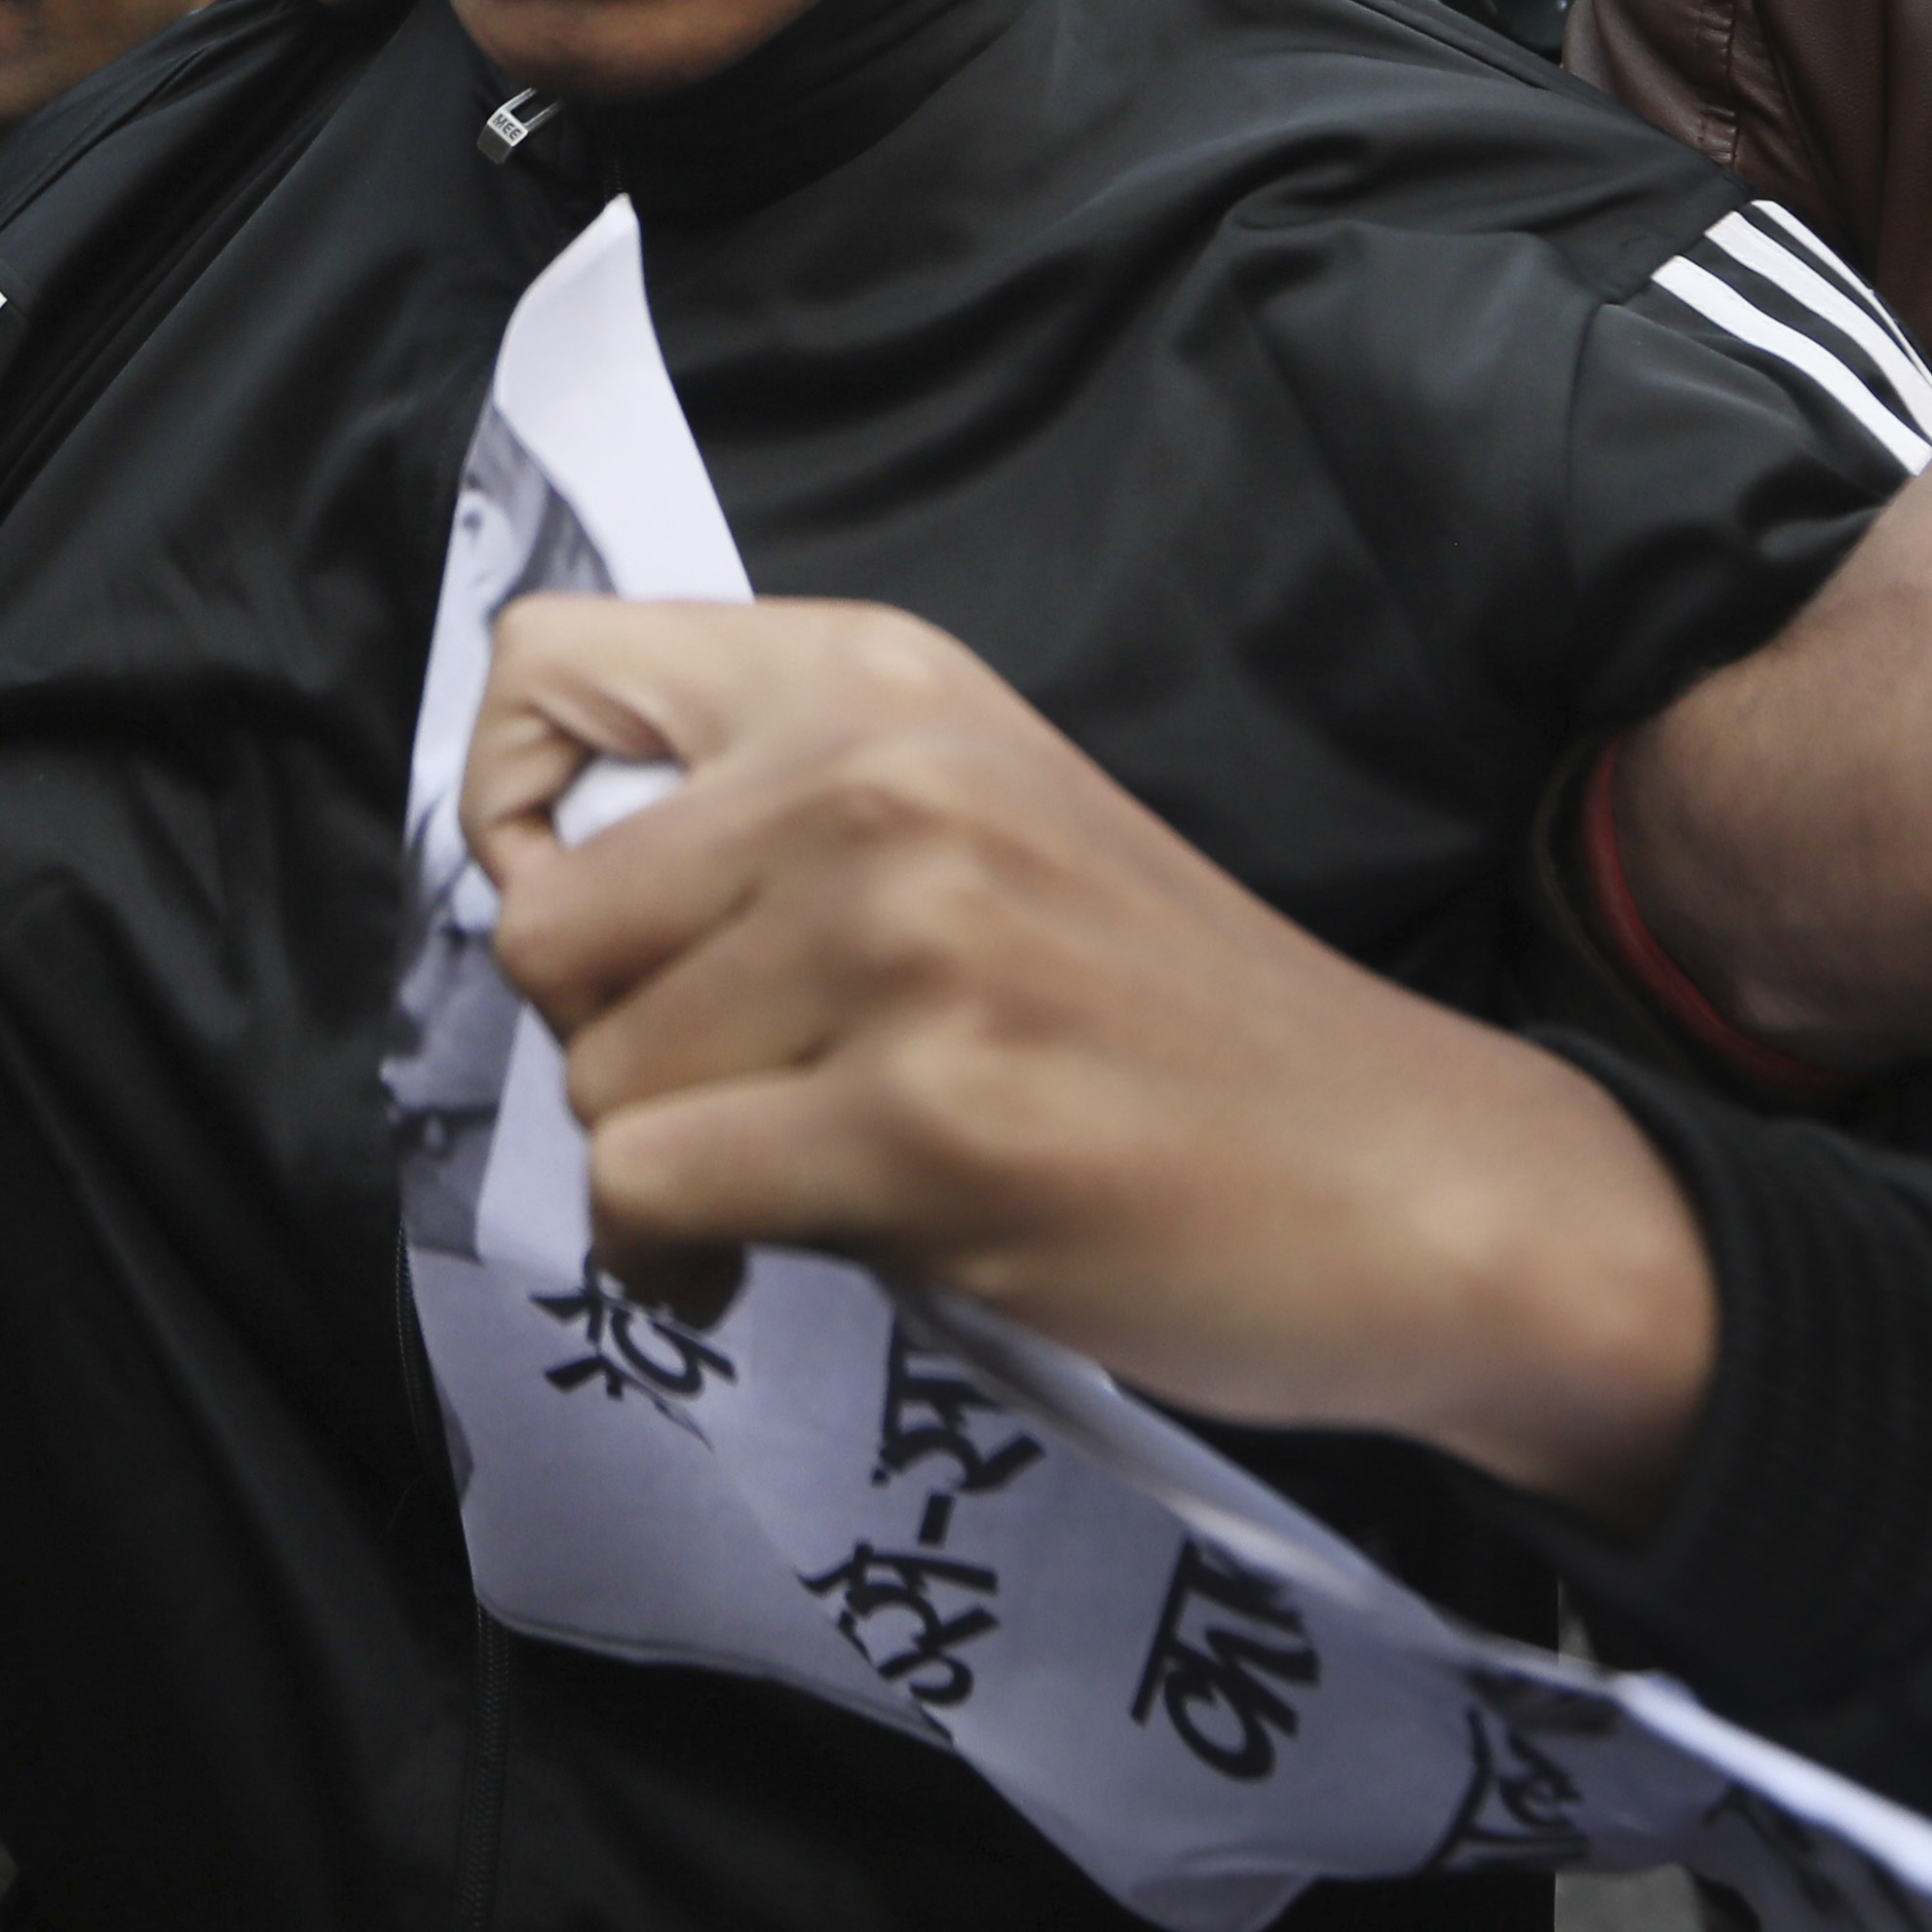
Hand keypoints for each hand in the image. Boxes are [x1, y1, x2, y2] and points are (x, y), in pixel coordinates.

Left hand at [468, 596, 1713, 1529]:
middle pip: (547, 925)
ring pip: (596, 1078)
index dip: (516, 814)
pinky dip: (680, 1261)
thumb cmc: (1174, 1030)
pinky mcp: (925, 1121)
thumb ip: (779, 817)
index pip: (547, 666)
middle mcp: (882, 777)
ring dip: (659, 1170)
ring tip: (787, 1190)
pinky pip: (654, 1195)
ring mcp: (909, 944)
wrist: (1414, 1178)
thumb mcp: (982, 823)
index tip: (605, 932)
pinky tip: (771, 1265)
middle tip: (726, 1108)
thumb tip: (540, 911)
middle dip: (607, 1047)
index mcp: (882, 680)